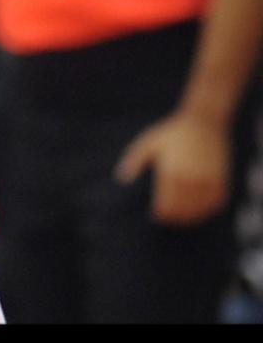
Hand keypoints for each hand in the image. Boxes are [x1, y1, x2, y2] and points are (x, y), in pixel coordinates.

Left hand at [115, 110, 230, 224]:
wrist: (204, 121)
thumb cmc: (171, 132)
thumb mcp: (148, 142)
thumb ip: (134, 160)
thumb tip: (122, 178)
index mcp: (171, 171)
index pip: (166, 204)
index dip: (161, 215)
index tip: (155, 216)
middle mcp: (191, 178)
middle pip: (182, 210)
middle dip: (174, 218)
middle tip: (167, 220)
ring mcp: (207, 180)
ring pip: (200, 209)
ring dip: (191, 217)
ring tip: (181, 220)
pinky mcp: (220, 178)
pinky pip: (216, 202)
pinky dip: (208, 210)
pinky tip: (199, 212)